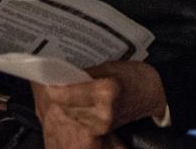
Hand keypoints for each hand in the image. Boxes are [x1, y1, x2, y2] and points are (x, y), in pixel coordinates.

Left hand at [33, 61, 166, 139]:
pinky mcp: (100, 129)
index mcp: (105, 92)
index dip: (50, 87)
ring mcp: (101, 124)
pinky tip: (61, 102)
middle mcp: (102, 113)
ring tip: (49, 89)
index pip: (67, 93)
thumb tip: (57, 73)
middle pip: (63, 106)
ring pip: (66, 115)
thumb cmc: (136, 76)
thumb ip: (85, 73)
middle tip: (40, 80)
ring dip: (55, 104)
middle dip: (50, 94)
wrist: (155, 95)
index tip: (40, 78)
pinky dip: (66, 110)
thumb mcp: (110, 66)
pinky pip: (75, 119)